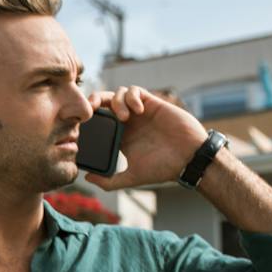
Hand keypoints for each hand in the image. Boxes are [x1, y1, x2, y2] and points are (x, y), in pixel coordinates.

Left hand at [83, 85, 209, 190]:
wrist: (189, 158)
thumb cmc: (164, 168)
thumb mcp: (133, 177)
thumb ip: (110, 181)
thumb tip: (87, 177)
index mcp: (120, 137)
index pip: (99, 122)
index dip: (89, 120)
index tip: (82, 126)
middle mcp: (128, 123)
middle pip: (104, 102)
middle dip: (94, 101)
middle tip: (90, 111)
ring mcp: (139, 112)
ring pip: (118, 94)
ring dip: (116, 101)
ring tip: (124, 118)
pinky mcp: (152, 103)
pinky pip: (136, 91)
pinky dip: (131, 96)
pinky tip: (137, 110)